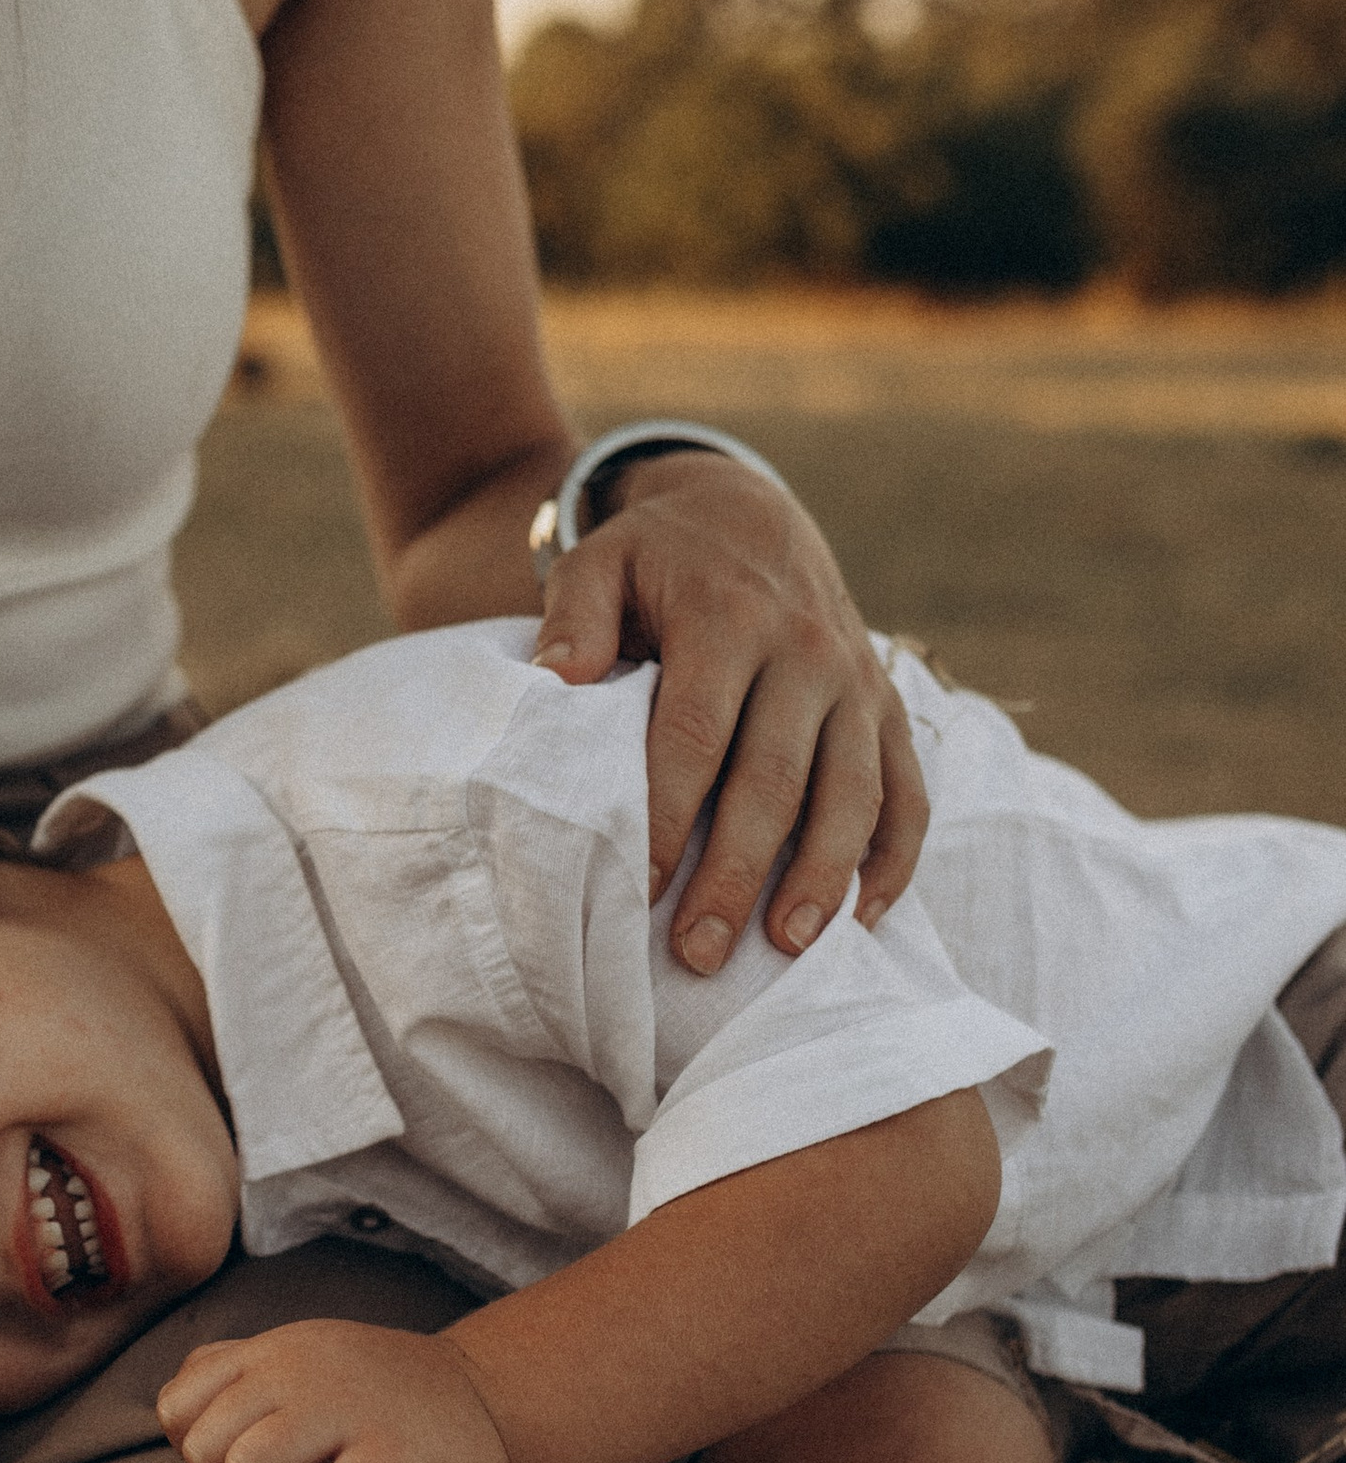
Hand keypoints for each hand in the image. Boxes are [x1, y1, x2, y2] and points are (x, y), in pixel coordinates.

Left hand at [157, 1321, 514, 1462]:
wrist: (489, 1399)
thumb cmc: (377, 1395)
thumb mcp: (301, 1359)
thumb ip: (233, 1371)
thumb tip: (176, 1406)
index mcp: (270, 1353)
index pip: (176, 1406)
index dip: (196, 1451)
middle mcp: (300, 1373)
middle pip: (202, 1448)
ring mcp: (349, 1411)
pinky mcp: (397, 1456)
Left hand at [530, 451, 927, 977]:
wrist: (750, 511)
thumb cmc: (658, 555)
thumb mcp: (603, 561)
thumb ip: (575, 616)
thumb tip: (554, 680)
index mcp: (730, 620)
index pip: (696, 735)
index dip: (669, 817)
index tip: (640, 888)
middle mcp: (807, 653)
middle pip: (774, 780)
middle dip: (737, 873)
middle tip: (696, 951)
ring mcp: (857, 684)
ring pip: (853, 794)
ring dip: (821, 878)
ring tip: (785, 949)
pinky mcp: (888, 708)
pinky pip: (908, 790)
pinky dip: (893, 858)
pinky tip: (861, 919)